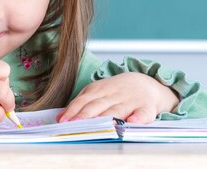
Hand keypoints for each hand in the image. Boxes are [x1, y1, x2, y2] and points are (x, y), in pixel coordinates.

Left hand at [57, 72, 178, 123]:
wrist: (145, 82)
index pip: (83, 100)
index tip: (62, 121)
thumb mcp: (97, 91)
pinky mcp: (146, 107)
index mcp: (99, 89)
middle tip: (75, 124)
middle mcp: (113, 95)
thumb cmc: (117, 91)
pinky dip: (138, 117)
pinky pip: (143, 113)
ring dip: (107, 117)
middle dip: (85, 115)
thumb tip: (60, 117)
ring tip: (97, 125)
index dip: (73, 110)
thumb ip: (80, 103)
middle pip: (98, 105)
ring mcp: (130, 101)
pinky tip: (132, 121)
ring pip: (117, 110)